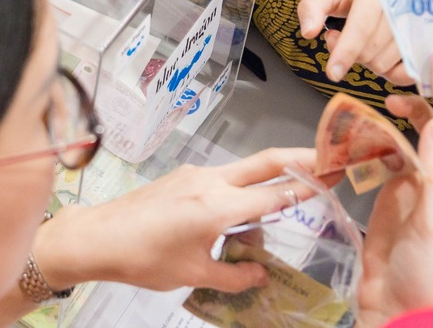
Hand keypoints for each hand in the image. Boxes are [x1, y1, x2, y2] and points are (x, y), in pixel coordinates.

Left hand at [40, 149, 317, 293]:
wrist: (97, 237)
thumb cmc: (144, 258)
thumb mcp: (194, 274)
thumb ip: (235, 274)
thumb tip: (261, 273)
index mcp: (218, 206)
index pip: (275, 194)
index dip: (308, 186)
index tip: (335, 175)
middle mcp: (209, 181)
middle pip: (264, 162)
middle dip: (298, 158)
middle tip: (329, 158)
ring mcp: (193, 175)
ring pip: (242, 171)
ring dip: (266, 181)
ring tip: (283, 203)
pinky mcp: (181, 177)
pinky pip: (221, 180)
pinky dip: (240, 190)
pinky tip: (240, 215)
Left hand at [298, 0, 411, 86]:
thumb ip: (310, 7)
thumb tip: (309, 32)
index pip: (361, 28)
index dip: (345, 52)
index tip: (332, 73)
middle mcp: (398, 7)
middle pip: (370, 51)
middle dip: (348, 53)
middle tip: (339, 36)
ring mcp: (413, 25)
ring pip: (384, 63)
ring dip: (365, 61)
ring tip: (358, 40)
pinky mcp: (420, 42)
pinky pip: (405, 72)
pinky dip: (388, 74)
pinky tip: (377, 57)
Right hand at [359, 49, 432, 322]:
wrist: (398, 311)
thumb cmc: (428, 274)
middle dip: (423, 101)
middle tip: (398, 77)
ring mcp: (420, 190)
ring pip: (410, 142)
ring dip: (397, 121)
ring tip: (380, 103)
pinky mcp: (395, 198)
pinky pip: (388, 160)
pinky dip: (377, 142)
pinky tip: (366, 133)